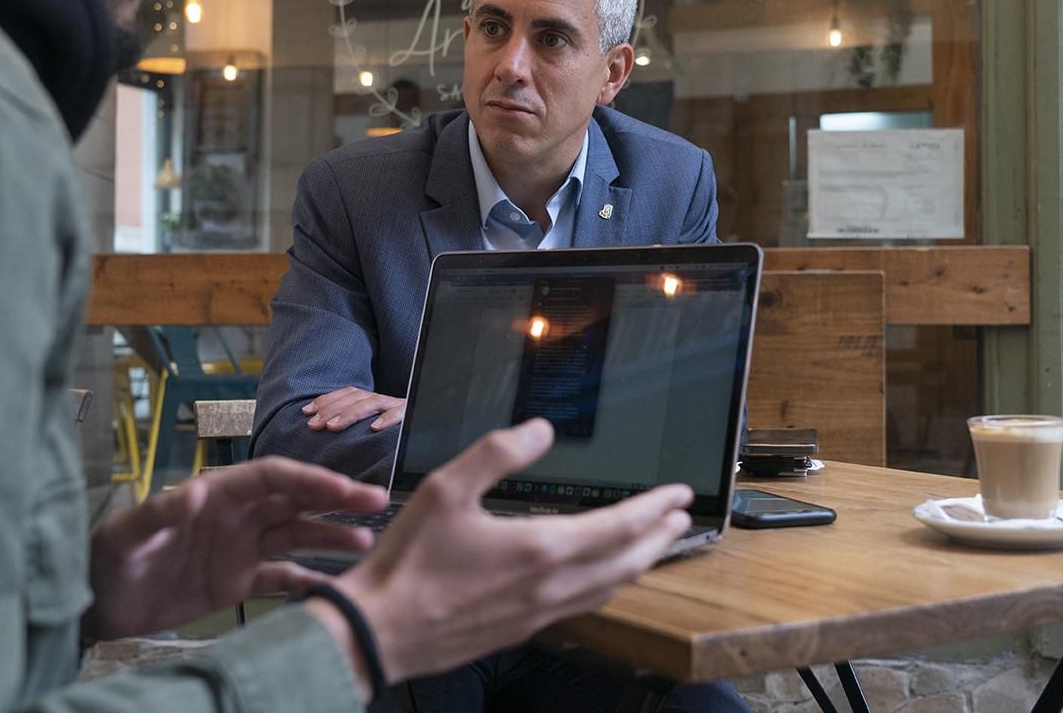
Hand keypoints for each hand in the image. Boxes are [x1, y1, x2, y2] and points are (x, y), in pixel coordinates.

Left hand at [84, 457, 387, 639]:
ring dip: (331, 537)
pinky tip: (335, 588)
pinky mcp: (237, 582)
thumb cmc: (106, 558)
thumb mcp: (127, 534)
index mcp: (217, 494)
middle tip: (376, 501)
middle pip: (296, 501)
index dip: (308, 480)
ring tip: (367, 542)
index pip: (272, 478)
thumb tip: (194, 489)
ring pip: (297, 536)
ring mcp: (240, 548)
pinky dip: (309, 582)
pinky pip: (282, 578)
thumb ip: (160, 512)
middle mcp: (236, 516)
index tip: (342, 490)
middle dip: (336, 499)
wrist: (95, 602)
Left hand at [303, 387, 405, 431]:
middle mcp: (385, 400)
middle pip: (356, 397)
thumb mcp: (373, 429)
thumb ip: (355, 427)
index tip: (306, 412)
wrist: (435, 425)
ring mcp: (400, 406)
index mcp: (373, 401)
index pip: (348, 393)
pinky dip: (389, 419)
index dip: (326, 400)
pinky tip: (375, 429)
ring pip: (373, 403)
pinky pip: (402, 414)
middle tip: (313, 425)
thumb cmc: (397, 439)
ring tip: (333, 427)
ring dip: (351, 414)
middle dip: (331, 409)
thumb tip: (325, 430)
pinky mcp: (414, 416)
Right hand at [327, 420, 692, 684]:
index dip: (654, 507)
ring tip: (653, 544)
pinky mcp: (524, 630)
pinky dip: (608, 584)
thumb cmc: (409, 563)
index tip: (680, 494)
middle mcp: (552, 586)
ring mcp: (541, 613)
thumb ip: (497, 452)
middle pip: (627, 561)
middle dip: (659, 536)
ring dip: (640, 562)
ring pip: (610, 587)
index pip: (619, 525)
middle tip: (681, 517)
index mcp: (541, 549)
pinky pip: (585, 605)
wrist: (382, 632)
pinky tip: (600, 578)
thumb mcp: (446, 489)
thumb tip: (540, 429)